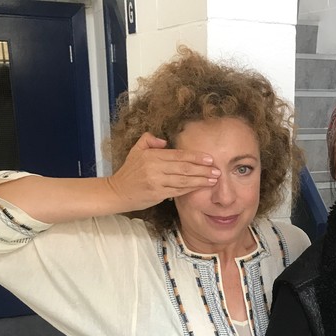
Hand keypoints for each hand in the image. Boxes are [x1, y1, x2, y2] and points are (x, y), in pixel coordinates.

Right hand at [105, 132, 220, 211]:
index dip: (195, 157)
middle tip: (217, 170)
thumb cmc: (129, 171)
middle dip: (202, 169)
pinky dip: (190, 189)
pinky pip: (178, 191)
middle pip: (183, 168)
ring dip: (200, 180)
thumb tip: (165, 141)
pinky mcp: (157, 194)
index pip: (178, 155)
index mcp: (151, 156)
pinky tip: (200, 187)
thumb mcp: (136, 150)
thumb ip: (148, 140)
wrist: (117, 192)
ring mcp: (156, 182)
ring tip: (213, 179)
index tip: (209, 158)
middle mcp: (154, 168)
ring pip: (183, 180)